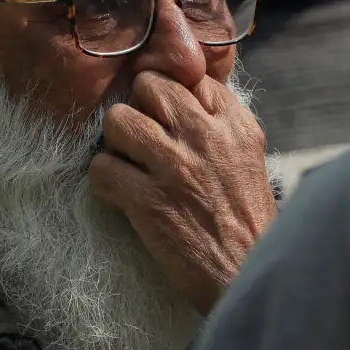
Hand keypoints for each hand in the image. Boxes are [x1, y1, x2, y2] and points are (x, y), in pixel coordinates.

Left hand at [90, 70, 273, 314]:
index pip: (187, 75)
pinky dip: (104, 181)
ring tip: (129, 164)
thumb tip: (185, 88)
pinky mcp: (148, 202)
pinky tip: (121, 195)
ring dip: (116, 143)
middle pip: (148, 86)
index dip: (169, 93)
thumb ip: (220, 118)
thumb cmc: (244, 217)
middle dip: (138, 109)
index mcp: (233, 124)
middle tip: (142, 139)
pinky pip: (101, 167)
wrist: (247, 274)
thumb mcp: (247, 154)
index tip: (165, 116)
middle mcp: (205, 137)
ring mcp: (175, 168)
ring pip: (117, 119)